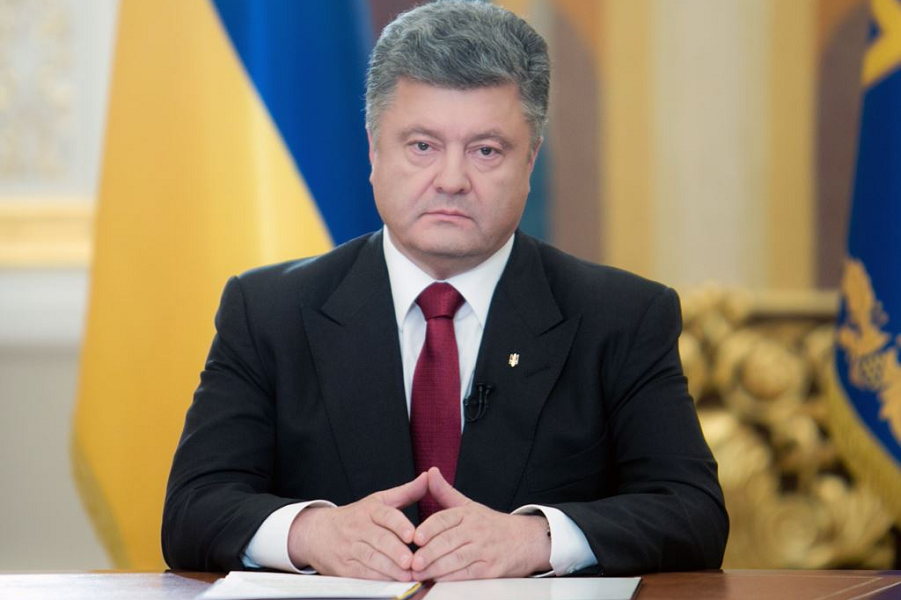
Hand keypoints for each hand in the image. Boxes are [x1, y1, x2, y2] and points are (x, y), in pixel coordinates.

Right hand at [287, 472, 427, 579]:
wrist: (317, 533)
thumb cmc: (356, 517)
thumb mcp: (379, 500)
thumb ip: (406, 492)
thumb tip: (428, 477)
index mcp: (370, 510)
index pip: (386, 515)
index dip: (399, 525)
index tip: (412, 535)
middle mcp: (359, 527)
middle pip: (379, 539)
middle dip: (396, 551)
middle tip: (411, 561)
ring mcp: (350, 547)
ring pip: (371, 558)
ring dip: (390, 568)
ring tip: (407, 574)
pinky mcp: (344, 567)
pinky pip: (362, 573)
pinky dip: (378, 579)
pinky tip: (392, 581)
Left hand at [411, 467, 551, 580]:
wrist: (526, 540)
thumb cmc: (491, 524)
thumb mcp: (468, 505)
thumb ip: (445, 492)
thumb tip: (430, 472)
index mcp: (467, 514)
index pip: (444, 519)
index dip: (429, 528)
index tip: (415, 537)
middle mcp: (475, 530)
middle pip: (449, 541)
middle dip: (429, 553)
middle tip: (413, 562)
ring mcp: (484, 550)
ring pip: (457, 559)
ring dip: (436, 569)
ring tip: (419, 574)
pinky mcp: (491, 569)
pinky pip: (468, 574)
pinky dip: (452, 579)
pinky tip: (438, 581)